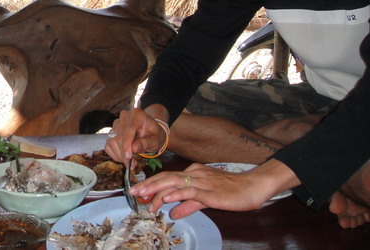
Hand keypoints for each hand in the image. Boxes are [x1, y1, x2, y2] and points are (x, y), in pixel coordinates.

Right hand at [105, 107, 166, 163]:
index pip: (128, 130)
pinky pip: (108, 145)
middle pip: (119, 137)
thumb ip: (146, 143)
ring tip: (130, 162)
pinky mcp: (112, 132)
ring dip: (120, 155)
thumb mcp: (155, 140)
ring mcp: (116, 124)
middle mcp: (124, 116)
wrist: (150, 133)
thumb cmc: (154, 135)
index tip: (128, 157)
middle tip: (132, 165)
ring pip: (112, 141)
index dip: (127, 144)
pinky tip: (124, 158)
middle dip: (124, 153)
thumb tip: (134, 148)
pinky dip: (115, 154)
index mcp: (137, 114)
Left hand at [133, 160, 294, 218]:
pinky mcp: (209, 191)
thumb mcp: (206, 200)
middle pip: (166, 178)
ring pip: (174, 183)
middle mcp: (194, 174)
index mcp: (194, 173)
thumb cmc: (232, 193)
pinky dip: (176, 194)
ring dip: (156, 190)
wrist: (253, 187)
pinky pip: (189, 191)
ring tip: (142, 196)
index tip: (140, 193)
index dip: (153, 185)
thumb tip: (173, 213)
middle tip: (133, 193)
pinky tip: (166, 198)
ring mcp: (201, 181)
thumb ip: (189, 205)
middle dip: (148, 186)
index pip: (169, 178)